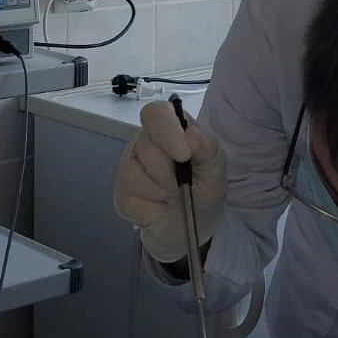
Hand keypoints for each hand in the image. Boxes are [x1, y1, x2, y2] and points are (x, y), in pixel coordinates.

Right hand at [112, 100, 226, 262]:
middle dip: (169, 173)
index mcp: (169, 128)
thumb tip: (191, 135)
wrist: (195, 223)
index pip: (155, 114)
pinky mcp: (121, 195)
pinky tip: (160, 209)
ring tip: (172, 196)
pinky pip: (129, 201)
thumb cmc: (204, 187)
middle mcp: (144, 143)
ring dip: (160, 193)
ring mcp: (128, 169)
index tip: (183, 155)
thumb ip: (207, 147)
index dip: (166, 132)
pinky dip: (151, 210)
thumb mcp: (216, 166)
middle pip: (145, 149)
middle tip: (182, 184)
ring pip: (133, 176)